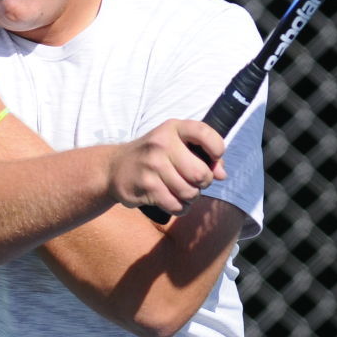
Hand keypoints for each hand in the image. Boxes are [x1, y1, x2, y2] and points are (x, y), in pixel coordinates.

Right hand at [107, 120, 226, 214]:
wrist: (114, 168)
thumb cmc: (154, 156)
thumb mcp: (176, 145)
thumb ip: (203, 155)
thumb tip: (222, 174)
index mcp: (173, 128)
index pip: (204, 133)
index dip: (217, 149)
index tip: (214, 158)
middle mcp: (162, 143)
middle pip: (200, 173)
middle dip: (203, 183)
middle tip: (194, 181)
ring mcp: (152, 165)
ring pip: (190, 193)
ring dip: (190, 197)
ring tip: (181, 191)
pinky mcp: (146, 186)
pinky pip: (176, 205)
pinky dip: (179, 207)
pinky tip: (172, 200)